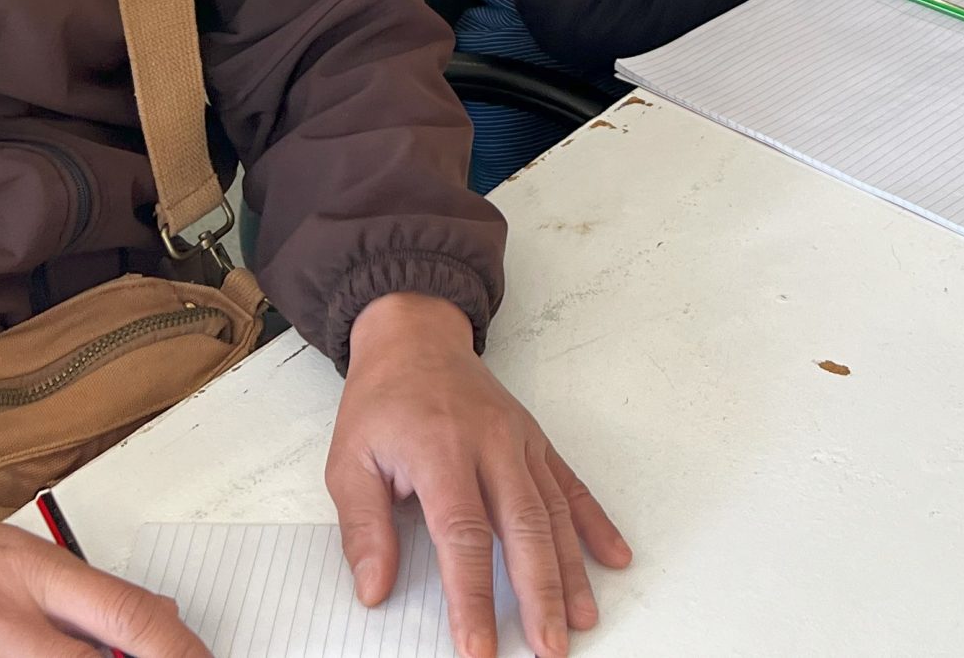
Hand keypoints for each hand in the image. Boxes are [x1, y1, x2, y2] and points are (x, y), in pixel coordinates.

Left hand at [326, 293, 628, 657]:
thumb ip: (363, 528)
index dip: (473, 597)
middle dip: (540, 595)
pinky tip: (614, 556)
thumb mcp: (349, 460)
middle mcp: (490, 445)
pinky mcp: (536, 440)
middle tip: (549, 649)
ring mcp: (519, 442)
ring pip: (554, 513)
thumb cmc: (383, 401)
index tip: (479, 647)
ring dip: (572, 571)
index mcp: (441, 452)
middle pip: (523, 529)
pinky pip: (571, 485)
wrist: (415, 338)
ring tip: (582, 621)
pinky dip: (596, 524)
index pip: (463, 537)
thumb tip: (374, 589)